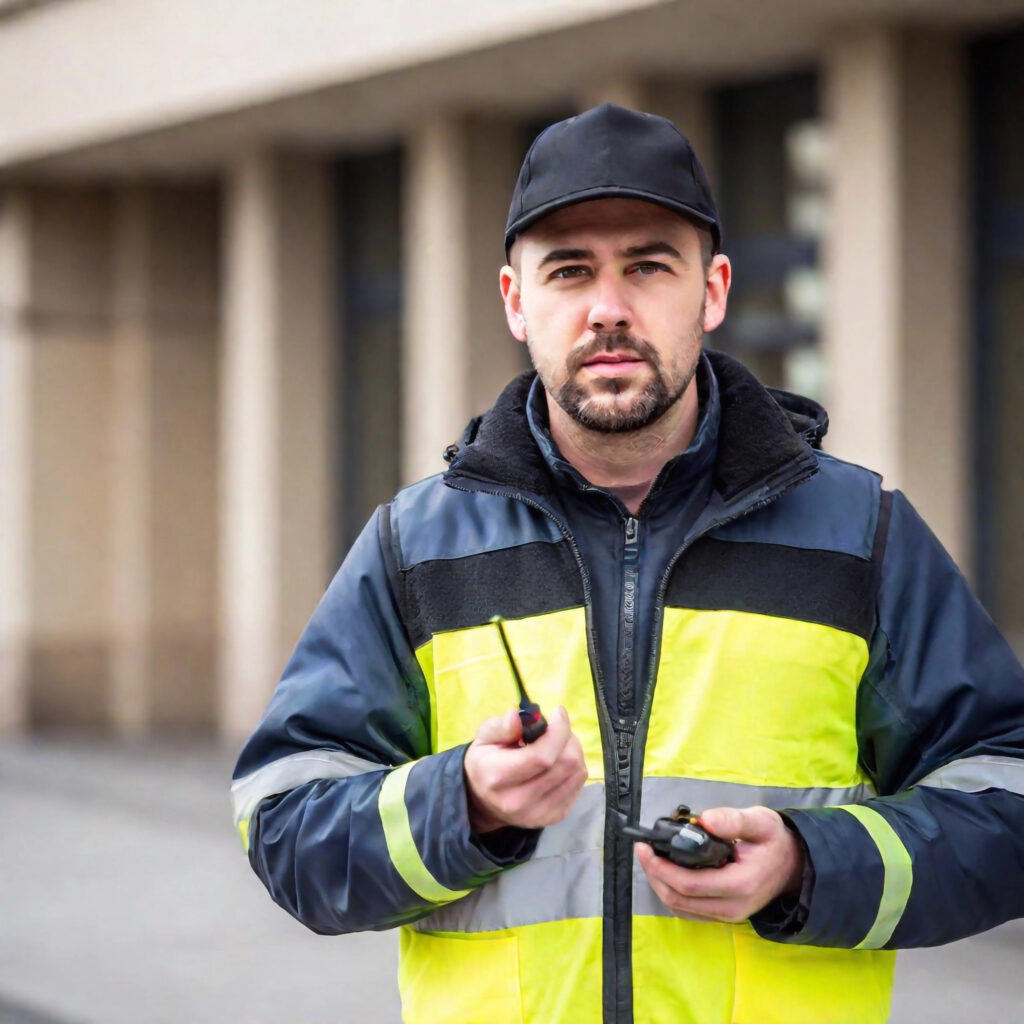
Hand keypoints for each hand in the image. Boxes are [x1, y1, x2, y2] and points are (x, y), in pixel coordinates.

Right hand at [463, 705, 586, 832]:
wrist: (482, 800)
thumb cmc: (485, 762)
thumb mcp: (484, 738)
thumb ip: (501, 727)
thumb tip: (517, 717)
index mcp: (498, 777)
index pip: (542, 756)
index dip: (558, 731)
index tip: (558, 713)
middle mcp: (519, 801)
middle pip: (565, 764)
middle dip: (568, 738)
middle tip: (557, 728)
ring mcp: (538, 814)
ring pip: (577, 773)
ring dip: (574, 751)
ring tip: (558, 744)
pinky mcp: (553, 817)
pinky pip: (579, 785)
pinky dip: (575, 767)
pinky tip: (559, 762)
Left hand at [636, 806, 803, 923]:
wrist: (794, 866)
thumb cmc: (775, 842)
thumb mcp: (761, 822)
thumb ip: (733, 820)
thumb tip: (705, 820)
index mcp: (740, 884)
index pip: (689, 884)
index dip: (661, 867)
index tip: (646, 847)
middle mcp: (732, 907)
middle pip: (679, 899)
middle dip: (654, 874)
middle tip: (643, 850)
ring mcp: (728, 915)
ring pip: (680, 908)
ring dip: (660, 885)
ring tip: (651, 859)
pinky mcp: (724, 916)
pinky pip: (689, 911)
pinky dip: (672, 893)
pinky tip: (666, 872)